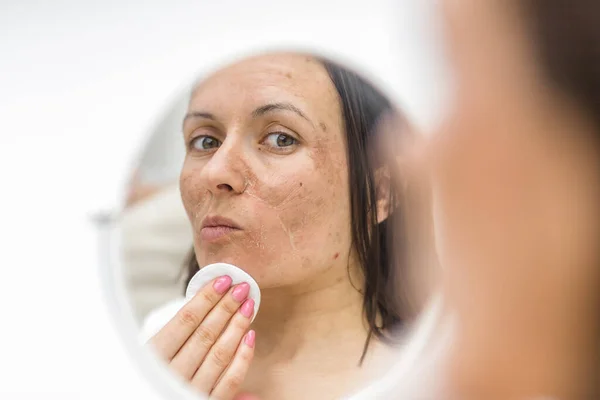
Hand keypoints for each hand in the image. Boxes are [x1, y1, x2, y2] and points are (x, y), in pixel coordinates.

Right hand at [149, 275, 255, 399]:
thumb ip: (173, 330)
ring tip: (248, 305)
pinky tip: (250, 336)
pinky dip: (242, 358)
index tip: (223, 280)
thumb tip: (204, 299)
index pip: (184, 320)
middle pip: (205, 334)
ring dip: (237, 326)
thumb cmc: (151, 374)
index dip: (206, 298)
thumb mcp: (148, 352)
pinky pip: (230, 381)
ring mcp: (189, 390)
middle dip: (226, 307)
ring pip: (219, 354)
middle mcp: (172, 374)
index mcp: (154, 356)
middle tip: (241, 287)